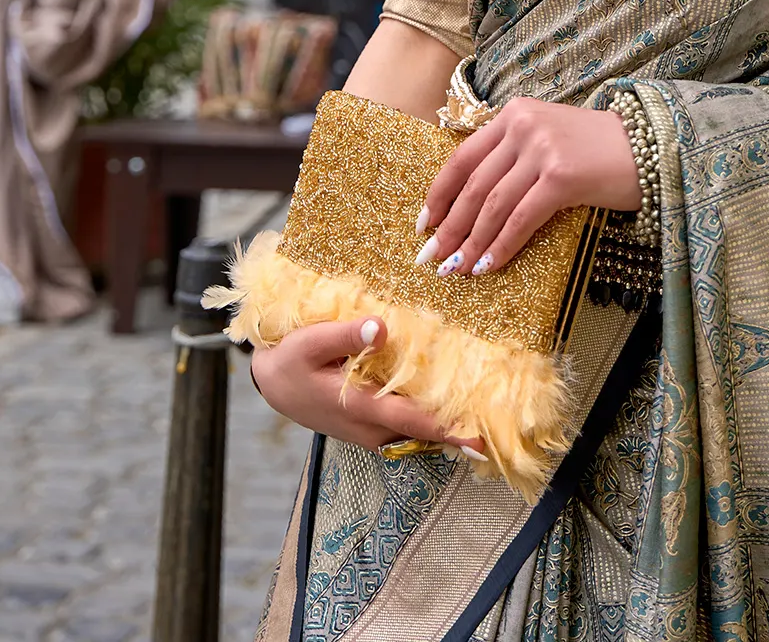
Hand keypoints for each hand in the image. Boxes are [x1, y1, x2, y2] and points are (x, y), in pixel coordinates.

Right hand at [250, 316, 484, 456]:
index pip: (415, 420)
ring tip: (479, 407)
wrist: (270, 384)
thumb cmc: (290, 362)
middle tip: (497, 420)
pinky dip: (424, 415)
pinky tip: (441, 398)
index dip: (449, 429)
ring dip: (443, 421)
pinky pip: (404, 424)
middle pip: (423, 429)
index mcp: (361, 408)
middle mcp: (370, 428)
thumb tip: (382, 328)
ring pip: (415, 429)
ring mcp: (369, 431)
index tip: (481, 439)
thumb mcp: (310, 342)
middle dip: (458, 426)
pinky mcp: (367, 425)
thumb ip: (346, 335)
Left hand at [418, 97, 638, 276]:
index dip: (439, 193)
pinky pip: (520, 219)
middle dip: (449, 226)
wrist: (651, 147)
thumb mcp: (548, 137)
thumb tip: (472, 204)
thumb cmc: (599, 150)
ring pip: (492, 205)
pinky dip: (501, 246)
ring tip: (455, 269)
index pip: (462, 157)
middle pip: (472, 184)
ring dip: (470, 242)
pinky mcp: (561, 176)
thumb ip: (513, 156)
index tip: (425, 222)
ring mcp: (542, 149)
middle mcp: (522, 126)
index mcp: (513, 114)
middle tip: (431, 257)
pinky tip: (488, 266)